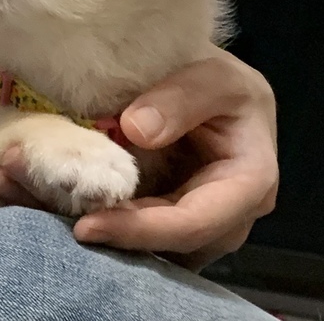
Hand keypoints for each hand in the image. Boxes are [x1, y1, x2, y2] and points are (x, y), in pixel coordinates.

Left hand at [74, 47, 277, 269]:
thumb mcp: (214, 76)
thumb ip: (181, 98)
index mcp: (252, 182)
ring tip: (73, 216)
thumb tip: (136, 130)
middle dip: (125, 239)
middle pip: (177, 244)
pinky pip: (152, 235)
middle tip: (71, 224)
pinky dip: (120, 225)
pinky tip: (86, 210)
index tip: (87, 227)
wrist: (218, 92)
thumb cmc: (225, 84)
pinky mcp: (180, 218)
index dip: (142, 230)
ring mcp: (207, 222)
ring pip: (163, 248)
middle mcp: (234, 216)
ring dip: (119, 238)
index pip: (195, 222)